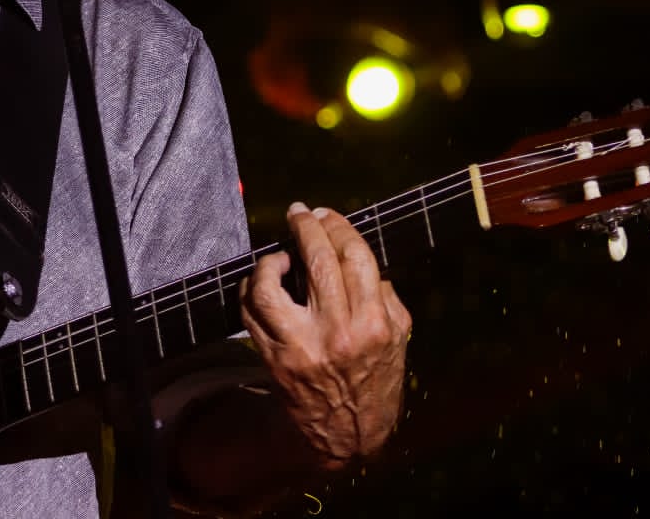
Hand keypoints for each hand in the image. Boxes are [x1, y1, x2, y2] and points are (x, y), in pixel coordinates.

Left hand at [240, 202, 410, 469]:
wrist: (347, 435)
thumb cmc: (375, 381)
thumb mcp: (398, 341)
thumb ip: (387, 298)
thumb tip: (363, 261)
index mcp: (374, 324)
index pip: (356, 256)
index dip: (339, 226)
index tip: (327, 214)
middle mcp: (338, 332)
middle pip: (318, 260)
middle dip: (306, 226)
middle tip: (300, 213)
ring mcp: (301, 346)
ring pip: (272, 285)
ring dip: (272, 260)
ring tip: (280, 256)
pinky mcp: (274, 357)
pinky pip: (251, 312)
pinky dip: (251, 288)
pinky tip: (261, 281)